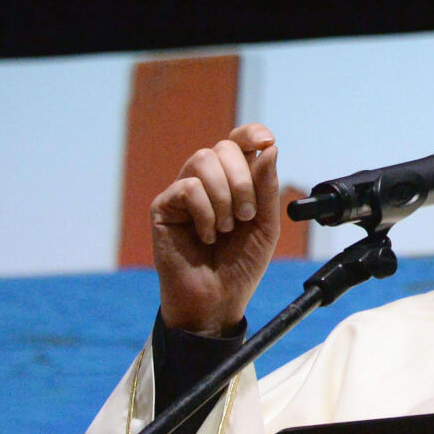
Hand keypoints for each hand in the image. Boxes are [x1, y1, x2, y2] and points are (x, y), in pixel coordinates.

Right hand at [151, 123, 280, 335]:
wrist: (217, 300)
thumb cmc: (240, 265)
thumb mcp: (265, 225)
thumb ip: (267, 188)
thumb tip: (268, 148)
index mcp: (233, 181)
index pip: (239, 141)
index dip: (251, 133)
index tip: (266, 142)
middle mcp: (207, 181)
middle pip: (224, 148)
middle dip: (242, 181)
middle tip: (246, 216)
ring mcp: (184, 192)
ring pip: (203, 159)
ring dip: (224, 195)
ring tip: (226, 227)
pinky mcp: (164, 207)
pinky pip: (187, 187)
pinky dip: (205, 212)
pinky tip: (206, 235)